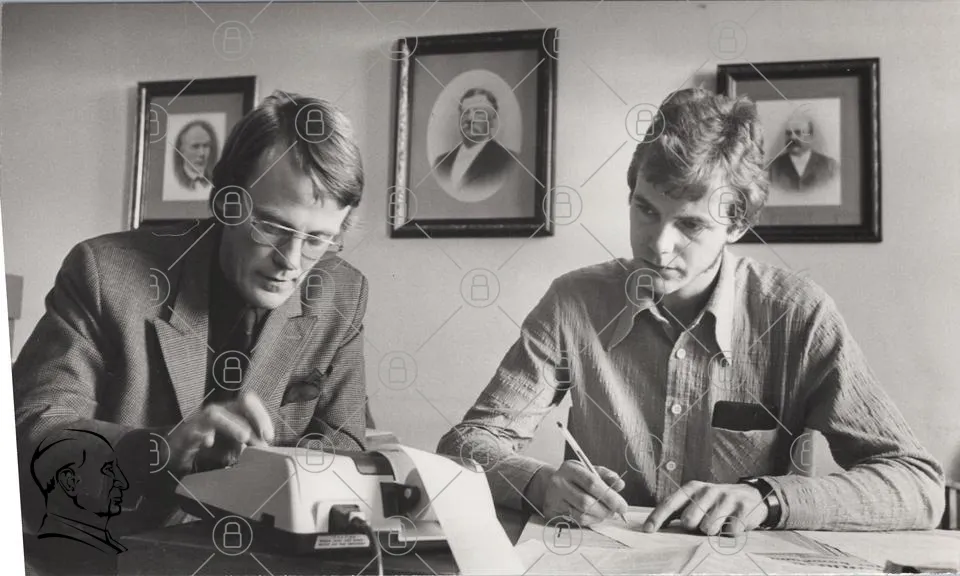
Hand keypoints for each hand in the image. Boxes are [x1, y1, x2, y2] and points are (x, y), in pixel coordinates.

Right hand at [166, 390, 274, 474]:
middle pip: (241, 401)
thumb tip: (267, 449)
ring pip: (215, 415)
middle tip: (264, 437)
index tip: (270, 437)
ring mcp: (200, 422)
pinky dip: (202, 435)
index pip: (251, 403)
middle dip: (256, 416)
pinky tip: (209, 443)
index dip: (262, 416)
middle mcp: (218, 412)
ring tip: (244, 436)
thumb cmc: (209, 450)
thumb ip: (249, 446)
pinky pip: (193, 431)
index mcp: (232, 413)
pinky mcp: (184, 435)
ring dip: (232, 425)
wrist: (176, 456)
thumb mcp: (234, 448)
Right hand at [530, 461, 627, 525]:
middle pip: (586, 502)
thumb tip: (620, 484)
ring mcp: (553, 498)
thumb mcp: (589, 470)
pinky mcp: (552, 512)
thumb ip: (606, 476)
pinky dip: (590, 521)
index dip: (610, 497)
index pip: (592, 483)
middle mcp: (559, 482)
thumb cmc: (574, 477)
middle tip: (616, 513)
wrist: (550, 483)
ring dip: (598, 517)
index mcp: (570, 468)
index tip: (623, 506)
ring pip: (581, 514)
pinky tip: (594, 516)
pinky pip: (576, 521)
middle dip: (606, 510)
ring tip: (605, 514)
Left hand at [643, 481, 766, 534]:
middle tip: (703, 523)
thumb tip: (652, 526)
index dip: (657, 518)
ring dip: (713, 531)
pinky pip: (730, 531)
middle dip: (693, 527)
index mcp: (692, 488)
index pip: (670, 503)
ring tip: (720, 523)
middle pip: (689, 520)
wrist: (750, 496)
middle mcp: (707, 491)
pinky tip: (733, 524)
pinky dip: (729, 533)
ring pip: (709, 528)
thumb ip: (677, 511)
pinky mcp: (743, 508)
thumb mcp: (696, 501)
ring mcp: (726, 498)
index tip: (647, 530)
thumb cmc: (715, 503)